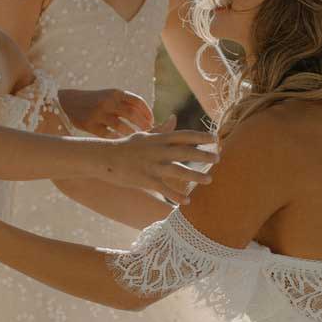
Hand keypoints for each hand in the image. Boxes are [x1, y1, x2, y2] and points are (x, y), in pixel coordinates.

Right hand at [60, 87, 154, 137]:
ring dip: (132, 134)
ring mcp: (98, 114)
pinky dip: (117, 139)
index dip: (148, 113)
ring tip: (137, 140)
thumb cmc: (95, 101)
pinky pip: (108, 135)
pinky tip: (122, 143)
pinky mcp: (90, 125)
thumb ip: (126, 103)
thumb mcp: (110, 96)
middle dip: (143, 125)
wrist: (68, 102)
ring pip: (121, 126)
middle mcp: (108, 101)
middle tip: (148, 134)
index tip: (152, 122)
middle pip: (132, 114)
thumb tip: (147, 117)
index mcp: (115, 93)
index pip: (138, 102)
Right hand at [101, 117, 217, 202]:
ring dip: (195, 176)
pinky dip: (176, 196)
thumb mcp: (144, 135)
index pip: (184, 135)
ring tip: (209, 180)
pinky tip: (187, 202)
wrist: (103, 158)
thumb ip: (161, 129)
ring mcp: (152, 165)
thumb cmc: (125, 147)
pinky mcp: (146, 179)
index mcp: (158, 138)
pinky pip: (165, 189)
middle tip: (218, 158)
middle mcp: (158, 150)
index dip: (201, 136)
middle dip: (203, 155)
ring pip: (178, 171)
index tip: (215, 139)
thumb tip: (174, 118)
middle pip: (185, 152)